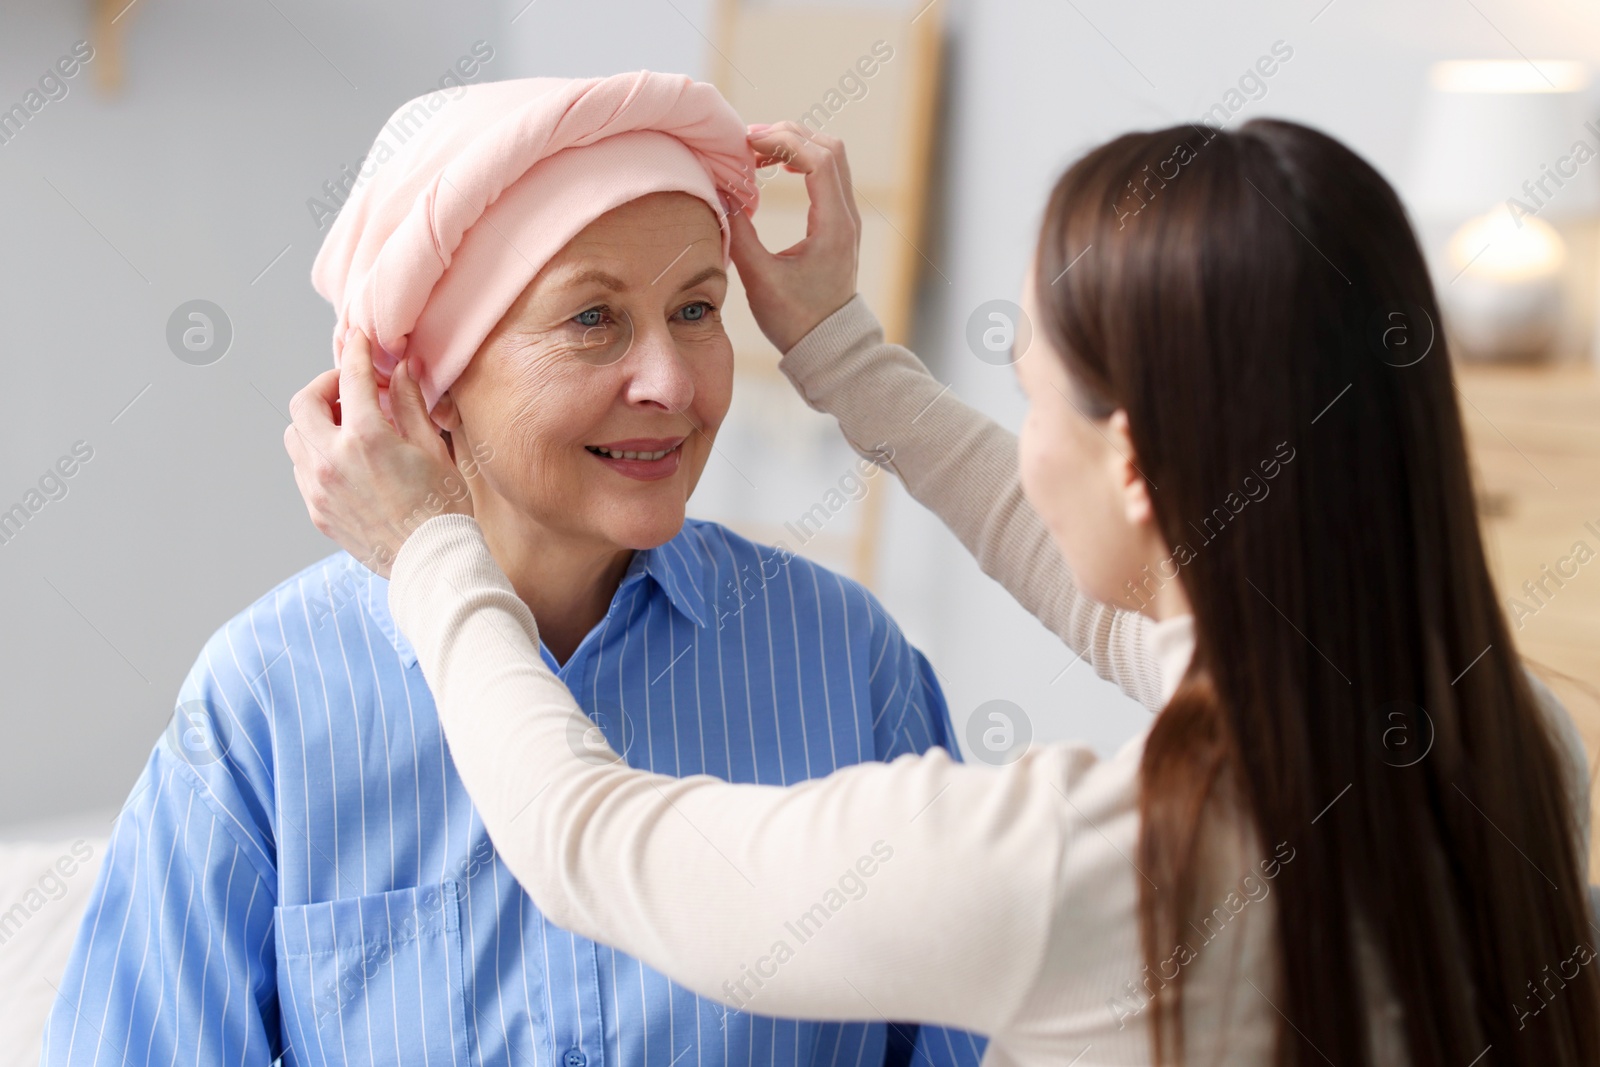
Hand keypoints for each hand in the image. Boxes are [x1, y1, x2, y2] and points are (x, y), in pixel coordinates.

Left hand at [284, 331, 472, 577]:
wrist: (432, 562)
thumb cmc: (442, 509)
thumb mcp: (433, 449)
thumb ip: (410, 405)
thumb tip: (402, 370)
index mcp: (366, 439)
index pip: (352, 378)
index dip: (356, 352)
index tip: (359, 341)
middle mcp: (332, 460)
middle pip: (303, 402)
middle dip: (326, 386)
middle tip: (350, 389)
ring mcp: (318, 488)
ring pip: (295, 436)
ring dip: (316, 421)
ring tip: (347, 426)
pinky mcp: (317, 511)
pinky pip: (302, 469)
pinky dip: (317, 454)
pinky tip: (347, 460)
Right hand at [727, 122, 861, 353]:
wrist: (826, 346)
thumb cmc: (795, 319)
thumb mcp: (760, 280)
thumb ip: (740, 234)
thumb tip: (719, 194)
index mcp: (833, 226)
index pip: (818, 160)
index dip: (784, 142)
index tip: (748, 143)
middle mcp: (846, 216)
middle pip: (828, 148)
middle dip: (788, 136)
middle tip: (749, 143)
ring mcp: (846, 218)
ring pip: (830, 157)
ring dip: (796, 146)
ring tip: (758, 153)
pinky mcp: (838, 223)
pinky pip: (827, 174)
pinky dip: (802, 161)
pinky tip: (776, 170)